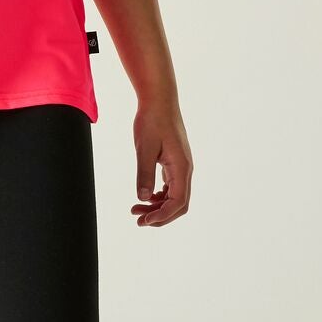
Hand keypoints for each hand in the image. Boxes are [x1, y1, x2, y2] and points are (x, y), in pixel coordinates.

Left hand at [131, 101, 192, 227]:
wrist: (159, 100)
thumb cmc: (152, 121)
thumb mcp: (144, 148)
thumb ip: (144, 174)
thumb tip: (143, 198)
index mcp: (182, 167)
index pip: (178, 202)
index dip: (162, 216)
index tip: (144, 221)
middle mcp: (185, 169)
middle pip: (179, 204)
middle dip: (160, 215)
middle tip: (137, 219)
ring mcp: (181, 166)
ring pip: (175, 196)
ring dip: (158, 206)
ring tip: (136, 210)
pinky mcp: (175, 162)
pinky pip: (171, 186)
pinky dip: (160, 196)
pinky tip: (146, 197)